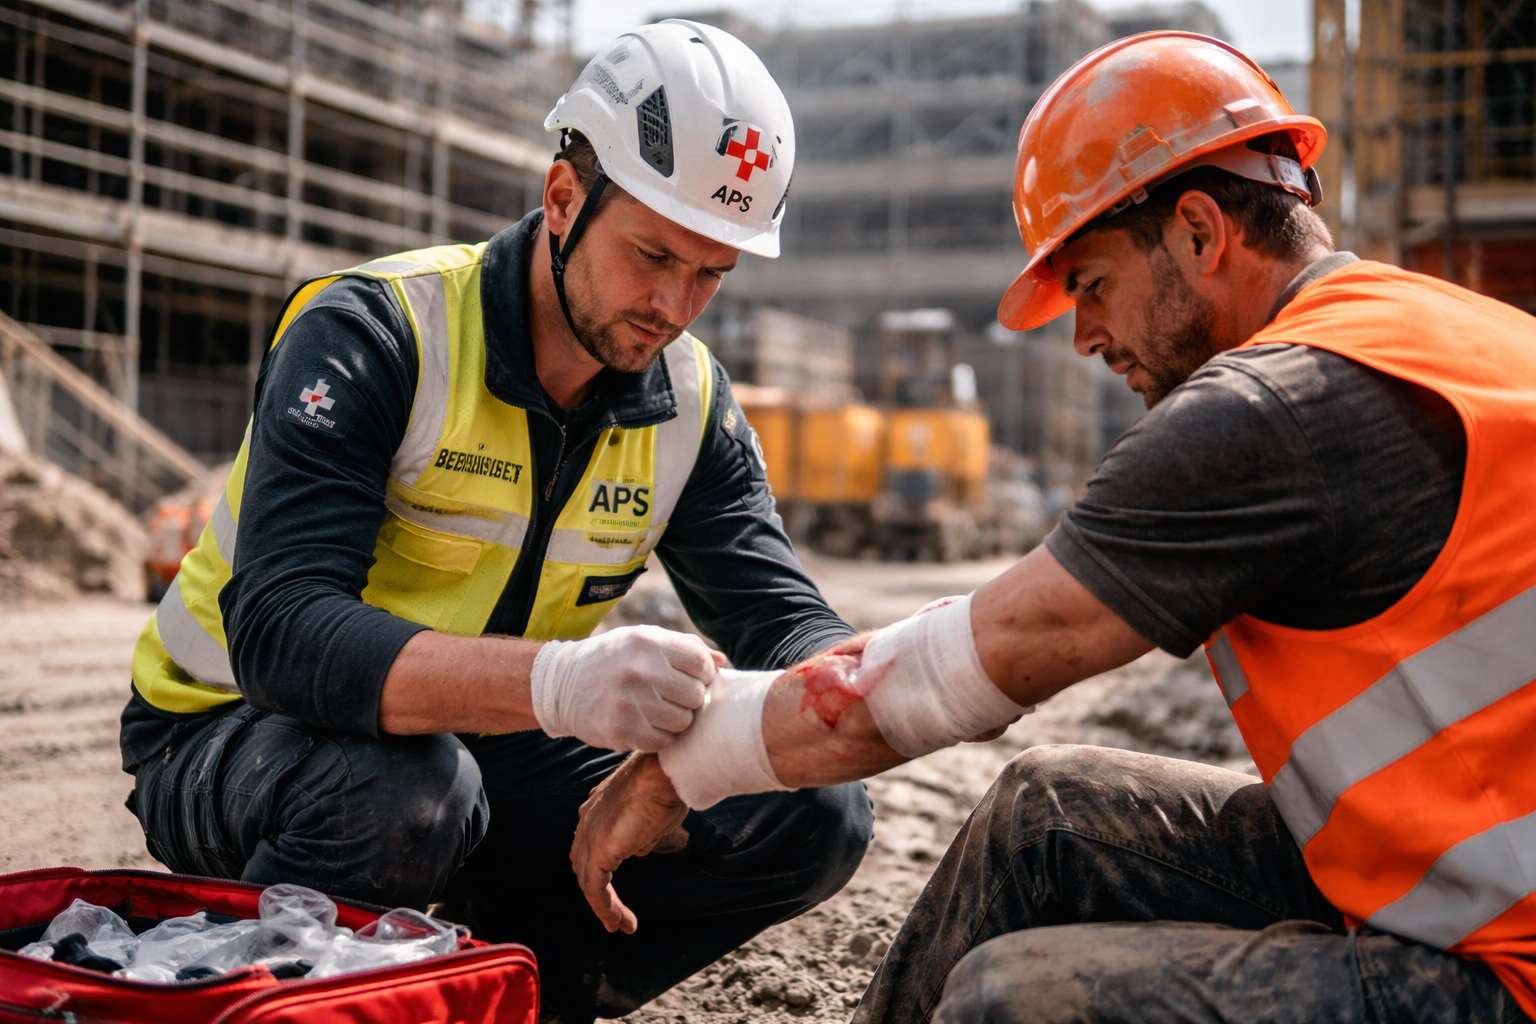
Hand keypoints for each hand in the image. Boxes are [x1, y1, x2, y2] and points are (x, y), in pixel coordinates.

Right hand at [531, 626, 718, 750]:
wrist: (563, 684)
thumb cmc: (615, 659)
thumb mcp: (645, 640)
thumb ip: (686, 648)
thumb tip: (724, 663)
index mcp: (649, 643)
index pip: (702, 664)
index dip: (703, 674)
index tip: (690, 678)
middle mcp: (640, 670)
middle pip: (696, 696)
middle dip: (689, 699)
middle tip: (671, 697)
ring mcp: (629, 701)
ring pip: (682, 722)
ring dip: (675, 720)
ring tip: (657, 711)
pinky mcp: (620, 730)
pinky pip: (662, 742)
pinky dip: (657, 737)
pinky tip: (644, 724)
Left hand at [570, 754, 687, 933]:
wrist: (665, 772)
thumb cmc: (667, 784)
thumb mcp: (653, 811)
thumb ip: (641, 832)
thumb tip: (638, 849)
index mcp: (598, 806)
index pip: (590, 843)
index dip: (599, 868)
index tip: (613, 887)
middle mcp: (588, 820)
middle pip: (584, 864)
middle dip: (597, 891)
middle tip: (614, 913)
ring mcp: (590, 835)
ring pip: (589, 881)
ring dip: (605, 907)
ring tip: (620, 926)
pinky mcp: (599, 852)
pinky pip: (595, 890)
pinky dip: (605, 910)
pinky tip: (618, 923)